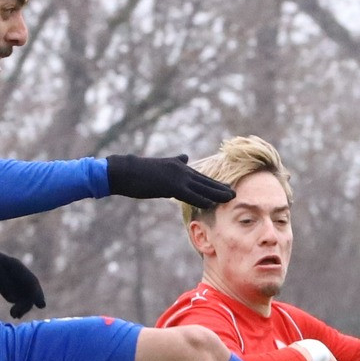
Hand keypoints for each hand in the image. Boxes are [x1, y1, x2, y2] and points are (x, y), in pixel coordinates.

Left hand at [0, 241, 44, 318]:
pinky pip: (14, 295)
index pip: (31, 281)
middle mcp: (14, 273)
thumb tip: (14, 297)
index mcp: (14, 266)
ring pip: (22, 294)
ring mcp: (8, 278)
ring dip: (22, 305)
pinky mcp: (1, 285)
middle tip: (16, 315)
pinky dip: (16, 304)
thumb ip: (3, 283)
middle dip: (27, 302)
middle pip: (28, 289)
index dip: (37, 293)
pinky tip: (13, 312)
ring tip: (14, 315)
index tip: (41, 306)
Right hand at [105, 154, 236, 206]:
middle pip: (205, 181)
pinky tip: (212, 203)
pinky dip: (202, 199)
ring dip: (217, 193)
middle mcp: (181, 169)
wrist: (125, 170)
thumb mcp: (160, 165)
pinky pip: (190, 194)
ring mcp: (177, 177)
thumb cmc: (139, 171)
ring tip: (231, 197)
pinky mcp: (171, 185)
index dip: (213, 183)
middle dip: (220, 187)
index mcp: (178, 166)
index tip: (226, 187)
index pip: (200, 177)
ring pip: (202, 186)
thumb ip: (175, 162)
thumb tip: (186, 157)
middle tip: (234, 192)